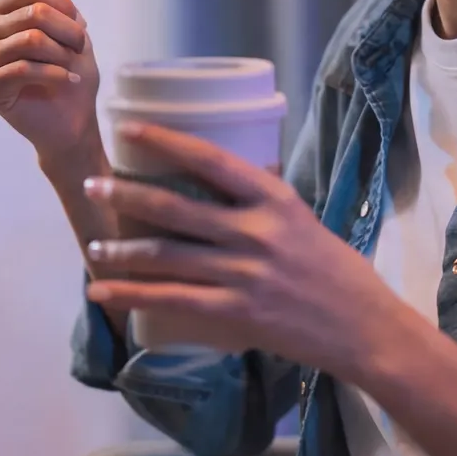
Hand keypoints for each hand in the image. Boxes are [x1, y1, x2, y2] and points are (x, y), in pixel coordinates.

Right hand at [0, 0, 101, 158]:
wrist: (72, 118)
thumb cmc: (68, 67)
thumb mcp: (64, 16)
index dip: (66, 8)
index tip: (77, 29)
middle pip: (35, 12)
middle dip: (68, 33)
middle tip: (78, 52)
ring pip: (31, 40)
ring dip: (63, 56)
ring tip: (72, 68)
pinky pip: (23, 69)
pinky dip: (55, 75)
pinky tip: (66, 82)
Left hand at [81, 121, 419, 381]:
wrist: (364, 327)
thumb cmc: (335, 270)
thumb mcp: (301, 218)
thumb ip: (260, 200)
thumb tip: (219, 172)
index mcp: (274, 200)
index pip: (211, 160)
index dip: (166, 141)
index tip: (129, 128)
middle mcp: (256, 232)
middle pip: (176, 207)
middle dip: (126, 194)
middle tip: (92, 185)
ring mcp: (245, 274)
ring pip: (167, 255)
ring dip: (122, 250)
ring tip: (92, 246)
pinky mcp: (237, 312)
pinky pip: (173, 300)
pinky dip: (132, 295)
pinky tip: (104, 291)